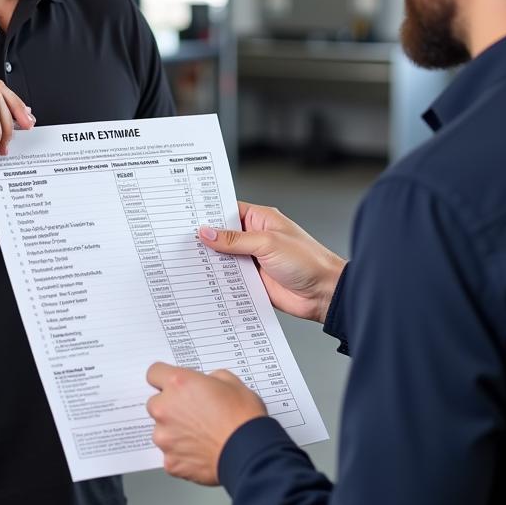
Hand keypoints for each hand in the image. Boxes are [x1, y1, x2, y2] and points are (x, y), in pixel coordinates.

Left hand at [146, 362, 266, 485]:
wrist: (250, 452)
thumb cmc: (243, 418)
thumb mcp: (231, 381)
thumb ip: (209, 378)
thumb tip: (205, 384)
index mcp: (178, 384)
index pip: (154, 373)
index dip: (165, 378)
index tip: (171, 384)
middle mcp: (165, 409)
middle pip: (156, 403)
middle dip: (171, 407)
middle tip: (194, 412)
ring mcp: (165, 437)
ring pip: (162, 431)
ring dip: (175, 431)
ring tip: (201, 435)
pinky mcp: (171, 462)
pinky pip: (171, 455)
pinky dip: (182, 454)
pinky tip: (201, 451)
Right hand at [199, 202, 345, 322]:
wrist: (324, 293)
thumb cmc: (308, 260)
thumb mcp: (267, 243)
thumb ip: (235, 240)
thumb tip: (207, 233)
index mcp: (260, 220)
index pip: (227, 212)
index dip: (208, 214)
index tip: (187, 218)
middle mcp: (255, 238)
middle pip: (222, 237)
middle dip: (205, 240)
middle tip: (181, 242)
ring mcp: (253, 260)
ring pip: (224, 259)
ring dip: (211, 262)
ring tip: (188, 262)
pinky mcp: (252, 281)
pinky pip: (230, 279)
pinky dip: (219, 281)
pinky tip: (205, 281)